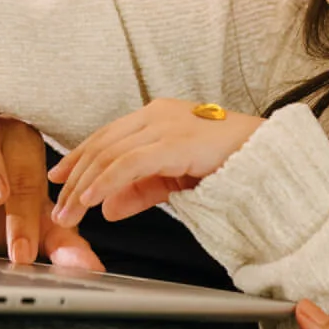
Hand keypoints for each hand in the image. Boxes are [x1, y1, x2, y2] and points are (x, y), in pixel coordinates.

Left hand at [47, 98, 263, 227]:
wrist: (269, 158)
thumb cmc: (230, 163)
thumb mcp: (174, 180)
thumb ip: (140, 191)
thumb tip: (107, 209)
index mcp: (157, 117)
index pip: (106, 136)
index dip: (79, 157)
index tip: (60, 177)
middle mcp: (156, 115)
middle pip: (102, 144)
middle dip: (75, 177)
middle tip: (58, 207)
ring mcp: (165, 125)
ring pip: (109, 154)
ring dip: (84, 186)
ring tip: (70, 213)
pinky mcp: (174, 142)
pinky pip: (128, 163)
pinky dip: (105, 182)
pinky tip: (91, 200)